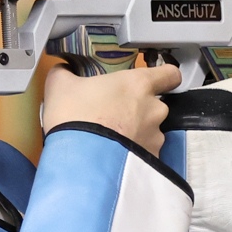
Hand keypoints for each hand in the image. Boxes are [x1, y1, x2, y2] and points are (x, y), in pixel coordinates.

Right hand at [38, 58, 180, 154]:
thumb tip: (62, 70)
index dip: (164, 77)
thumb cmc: (73, 117)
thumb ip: (65, 73)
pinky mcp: (152, 159)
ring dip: (138, 133)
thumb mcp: (60, 86)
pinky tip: (116, 156)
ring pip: (152, 131)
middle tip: (116, 115)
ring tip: (113, 140)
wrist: (78, 160)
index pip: (170, 74)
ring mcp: (155, 136)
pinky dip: (136, 153)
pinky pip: (147, 153)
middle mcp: (153, 109)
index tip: (154, 82)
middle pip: (157, 105)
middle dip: (141, 110)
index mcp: (138, 84)